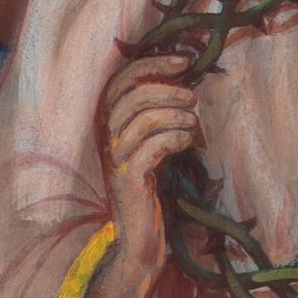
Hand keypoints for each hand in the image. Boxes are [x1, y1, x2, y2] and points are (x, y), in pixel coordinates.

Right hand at [94, 51, 202, 297]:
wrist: (140, 237)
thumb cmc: (151, 188)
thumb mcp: (152, 143)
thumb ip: (158, 113)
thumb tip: (187, 80)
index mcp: (107, 122)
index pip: (121, 78)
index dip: (152, 64)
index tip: (185, 60)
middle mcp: (104, 136)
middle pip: (131, 93)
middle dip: (167, 87)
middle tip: (193, 98)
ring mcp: (114, 158)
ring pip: (142, 117)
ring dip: (175, 114)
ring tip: (194, 124)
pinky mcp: (128, 179)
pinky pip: (152, 145)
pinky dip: (175, 137)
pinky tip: (188, 143)